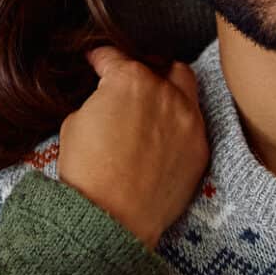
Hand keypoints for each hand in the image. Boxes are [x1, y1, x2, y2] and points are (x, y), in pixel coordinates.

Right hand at [55, 48, 207, 249]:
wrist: (111, 218)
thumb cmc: (87, 172)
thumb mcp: (74, 122)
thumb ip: (99, 101)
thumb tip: (106, 102)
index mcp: (131, 79)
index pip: (114, 56)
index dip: (99, 57)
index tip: (95, 61)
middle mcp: (167, 93)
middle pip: (162, 66)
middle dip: (145, 68)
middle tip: (130, 81)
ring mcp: (189, 122)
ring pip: (186, 91)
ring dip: (168, 93)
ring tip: (151, 107)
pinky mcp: (200, 150)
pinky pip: (193, 125)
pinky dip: (178, 124)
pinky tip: (162, 137)